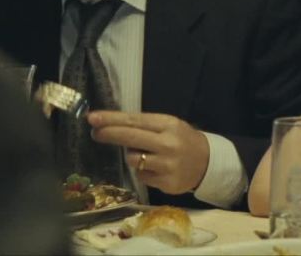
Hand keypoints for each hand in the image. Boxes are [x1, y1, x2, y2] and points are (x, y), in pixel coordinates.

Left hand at [88, 111, 209, 193]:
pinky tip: (156, 168)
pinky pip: (142, 176)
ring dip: (132, 157)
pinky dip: (144, 171)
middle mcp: (168, 144)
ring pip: (133, 160)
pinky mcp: (167, 183)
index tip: (93, 118)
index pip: (135, 120)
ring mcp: (167, 165)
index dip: (111, 119)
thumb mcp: (168, 126)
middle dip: (109, 134)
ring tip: (146, 155)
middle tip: (94, 132)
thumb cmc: (182, 140)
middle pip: (131, 138)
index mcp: (168, 125)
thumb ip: (144, 126)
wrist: (208, 162)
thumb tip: (110, 126)